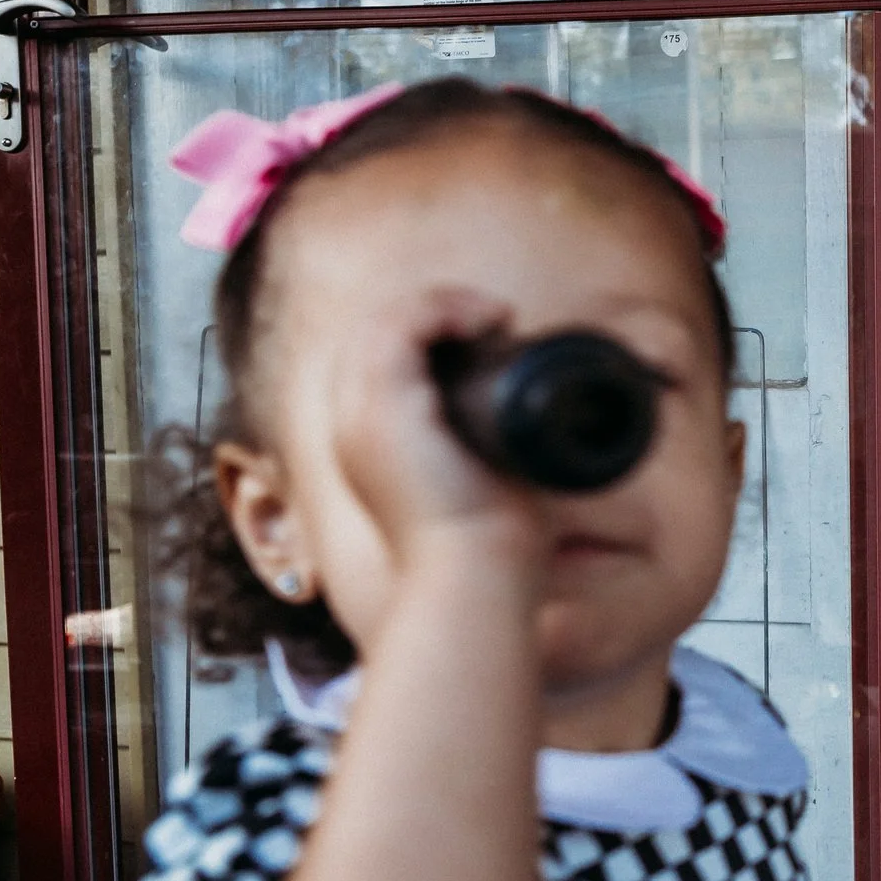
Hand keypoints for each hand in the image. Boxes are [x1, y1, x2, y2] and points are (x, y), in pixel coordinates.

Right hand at [331, 285, 544, 568]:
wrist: (475, 575)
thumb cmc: (486, 544)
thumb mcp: (480, 480)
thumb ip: (486, 453)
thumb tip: (527, 441)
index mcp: (370, 440)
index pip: (382, 359)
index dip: (431, 333)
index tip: (493, 336)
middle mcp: (353, 423)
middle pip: (378, 333)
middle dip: (436, 312)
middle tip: (496, 321)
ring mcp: (361, 415)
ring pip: (386, 321)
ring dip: (444, 305)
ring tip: (495, 317)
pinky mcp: (383, 408)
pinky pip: (398, 327)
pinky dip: (442, 309)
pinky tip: (486, 319)